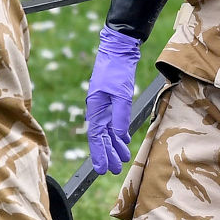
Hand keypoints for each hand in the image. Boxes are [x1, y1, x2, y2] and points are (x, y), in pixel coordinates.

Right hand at [85, 26, 141, 174]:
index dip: (99, 154)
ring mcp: (105, 104)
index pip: (96, 137)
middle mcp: (98, 109)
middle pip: (101, 136)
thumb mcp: (121, 94)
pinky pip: (114, 121)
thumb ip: (120, 116)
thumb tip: (118, 136)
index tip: (102, 169)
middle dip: (107, 153)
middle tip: (113, 170)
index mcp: (95, 108)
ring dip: (115, 144)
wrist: (119, 49)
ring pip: (108, 130)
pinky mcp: (112, 100)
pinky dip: (119, 132)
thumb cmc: (117, 70)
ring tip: (122, 158)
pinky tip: (124, 140)